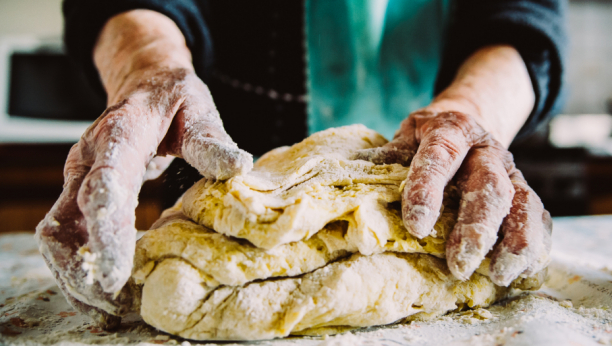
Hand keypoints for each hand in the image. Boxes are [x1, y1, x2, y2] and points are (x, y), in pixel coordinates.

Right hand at [35, 9, 252, 327]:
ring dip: (75, 273)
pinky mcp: (78, 193)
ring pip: (57, 233)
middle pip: (70, 218)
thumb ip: (212, 141)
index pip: (104, 185)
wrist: (144, 86)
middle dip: (86, 265)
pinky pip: (64, 235)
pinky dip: (76, 266)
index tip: (116, 274)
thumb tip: (240, 166)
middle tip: (114, 304)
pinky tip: (99, 292)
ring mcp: (78, 177)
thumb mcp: (198, 111)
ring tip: (107, 308)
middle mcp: (87, 159)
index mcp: (118, 135)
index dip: (107, 231)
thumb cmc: (175, 101)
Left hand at [356, 110, 551, 285]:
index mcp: (450, 129)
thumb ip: (391, 155)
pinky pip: (538, 215)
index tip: (417, 226)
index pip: (440, 157)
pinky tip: (523, 270)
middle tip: (459, 265)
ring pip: (522, 202)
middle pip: (488, 185)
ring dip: (514, 241)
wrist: (467, 120)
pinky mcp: (524, 188)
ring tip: (498, 275)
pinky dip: (536, 244)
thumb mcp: (406, 134)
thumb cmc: (426, 137)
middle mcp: (485, 149)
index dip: (428, 190)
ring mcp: (509, 169)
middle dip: (475, 228)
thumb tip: (361, 179)